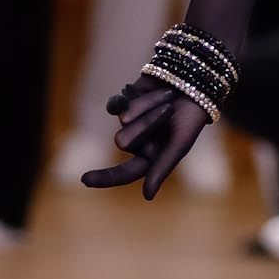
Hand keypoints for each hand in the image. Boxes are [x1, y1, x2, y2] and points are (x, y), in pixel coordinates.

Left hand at [79, 72, 212, 196]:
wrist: (193, 82)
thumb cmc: (191, 117)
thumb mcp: (180, 144)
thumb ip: (162, 168)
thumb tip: (147, 196)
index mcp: (151, 157)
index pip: (124, 173)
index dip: (104, 178)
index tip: (84, 179)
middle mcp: (137, 141)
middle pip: (123, 141)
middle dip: (146, 124)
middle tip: (168, 110)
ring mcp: (129, 122)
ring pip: (123, 119)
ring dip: (147, 106)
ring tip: (167, 97)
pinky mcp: (124, 103)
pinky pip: (115, 105)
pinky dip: (124, 99)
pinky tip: (135, 92)